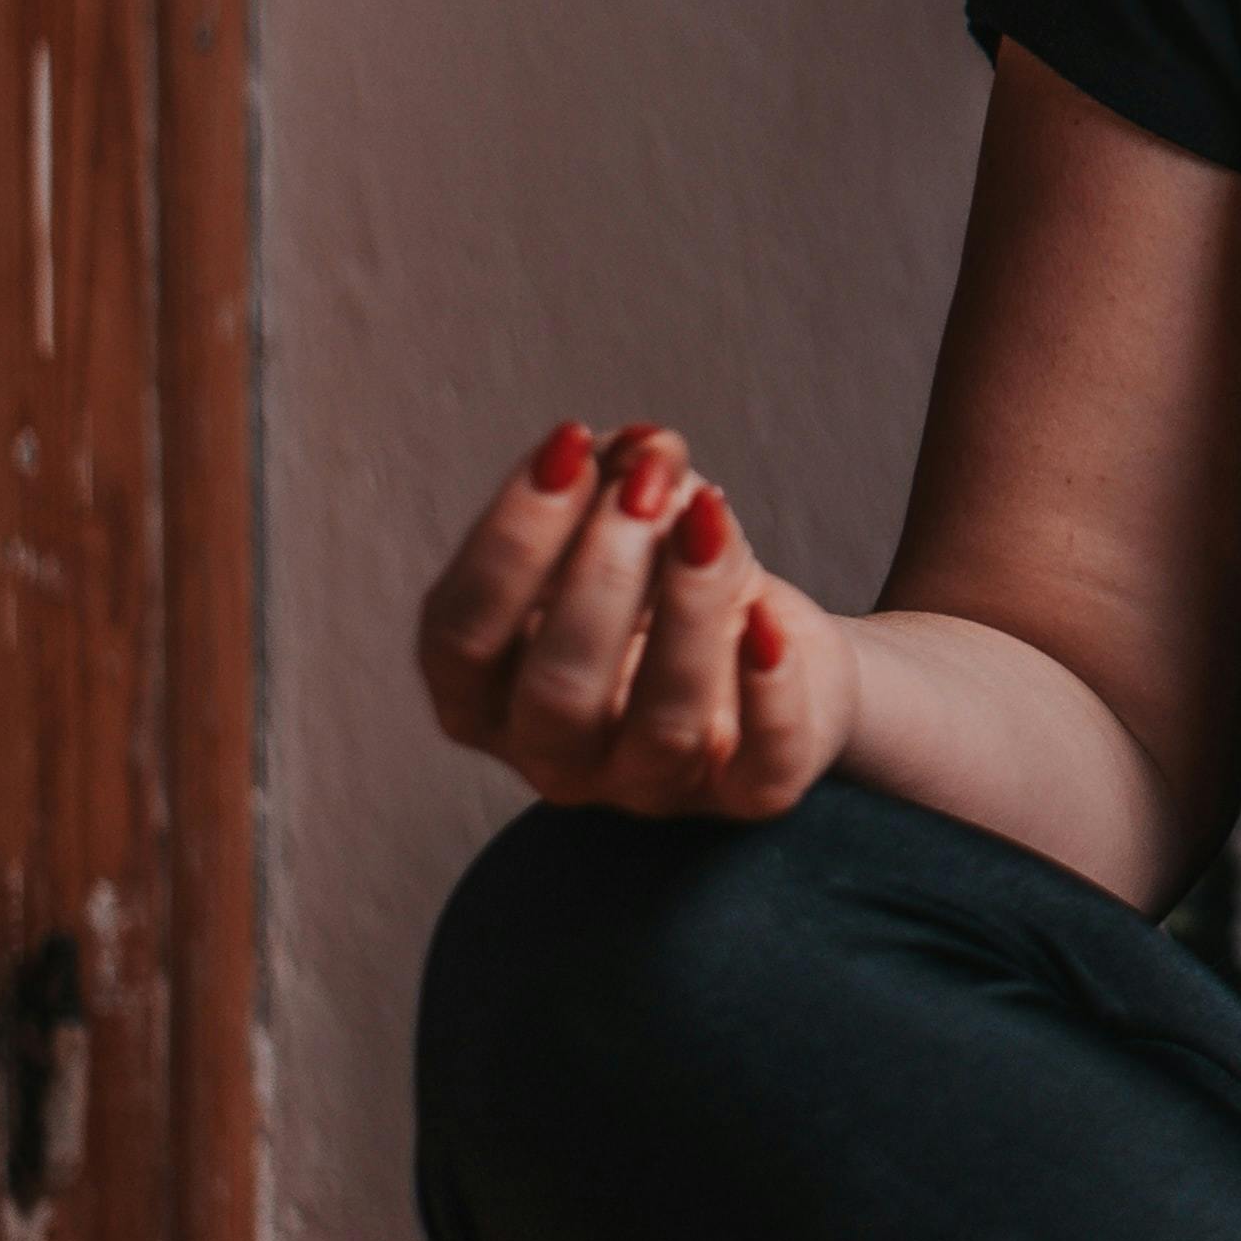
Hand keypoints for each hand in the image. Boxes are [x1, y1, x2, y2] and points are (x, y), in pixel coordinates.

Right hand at [415, 421, 853, 819]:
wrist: (780, 652)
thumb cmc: (672, 585)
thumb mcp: (641, 525)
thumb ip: (623, 481)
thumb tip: (639, 449)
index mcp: (485, 694)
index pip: (461, 635)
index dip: (509, 538)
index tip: (570, 445)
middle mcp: (554, 756)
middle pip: (555, 691)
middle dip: (600, 575)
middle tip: (647, 483)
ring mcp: (650, 786)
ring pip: (661, 723)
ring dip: (688, 608)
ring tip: (709, 513)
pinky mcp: (749, 794)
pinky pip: (759, 763)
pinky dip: (767, 689)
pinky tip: (771, 619)